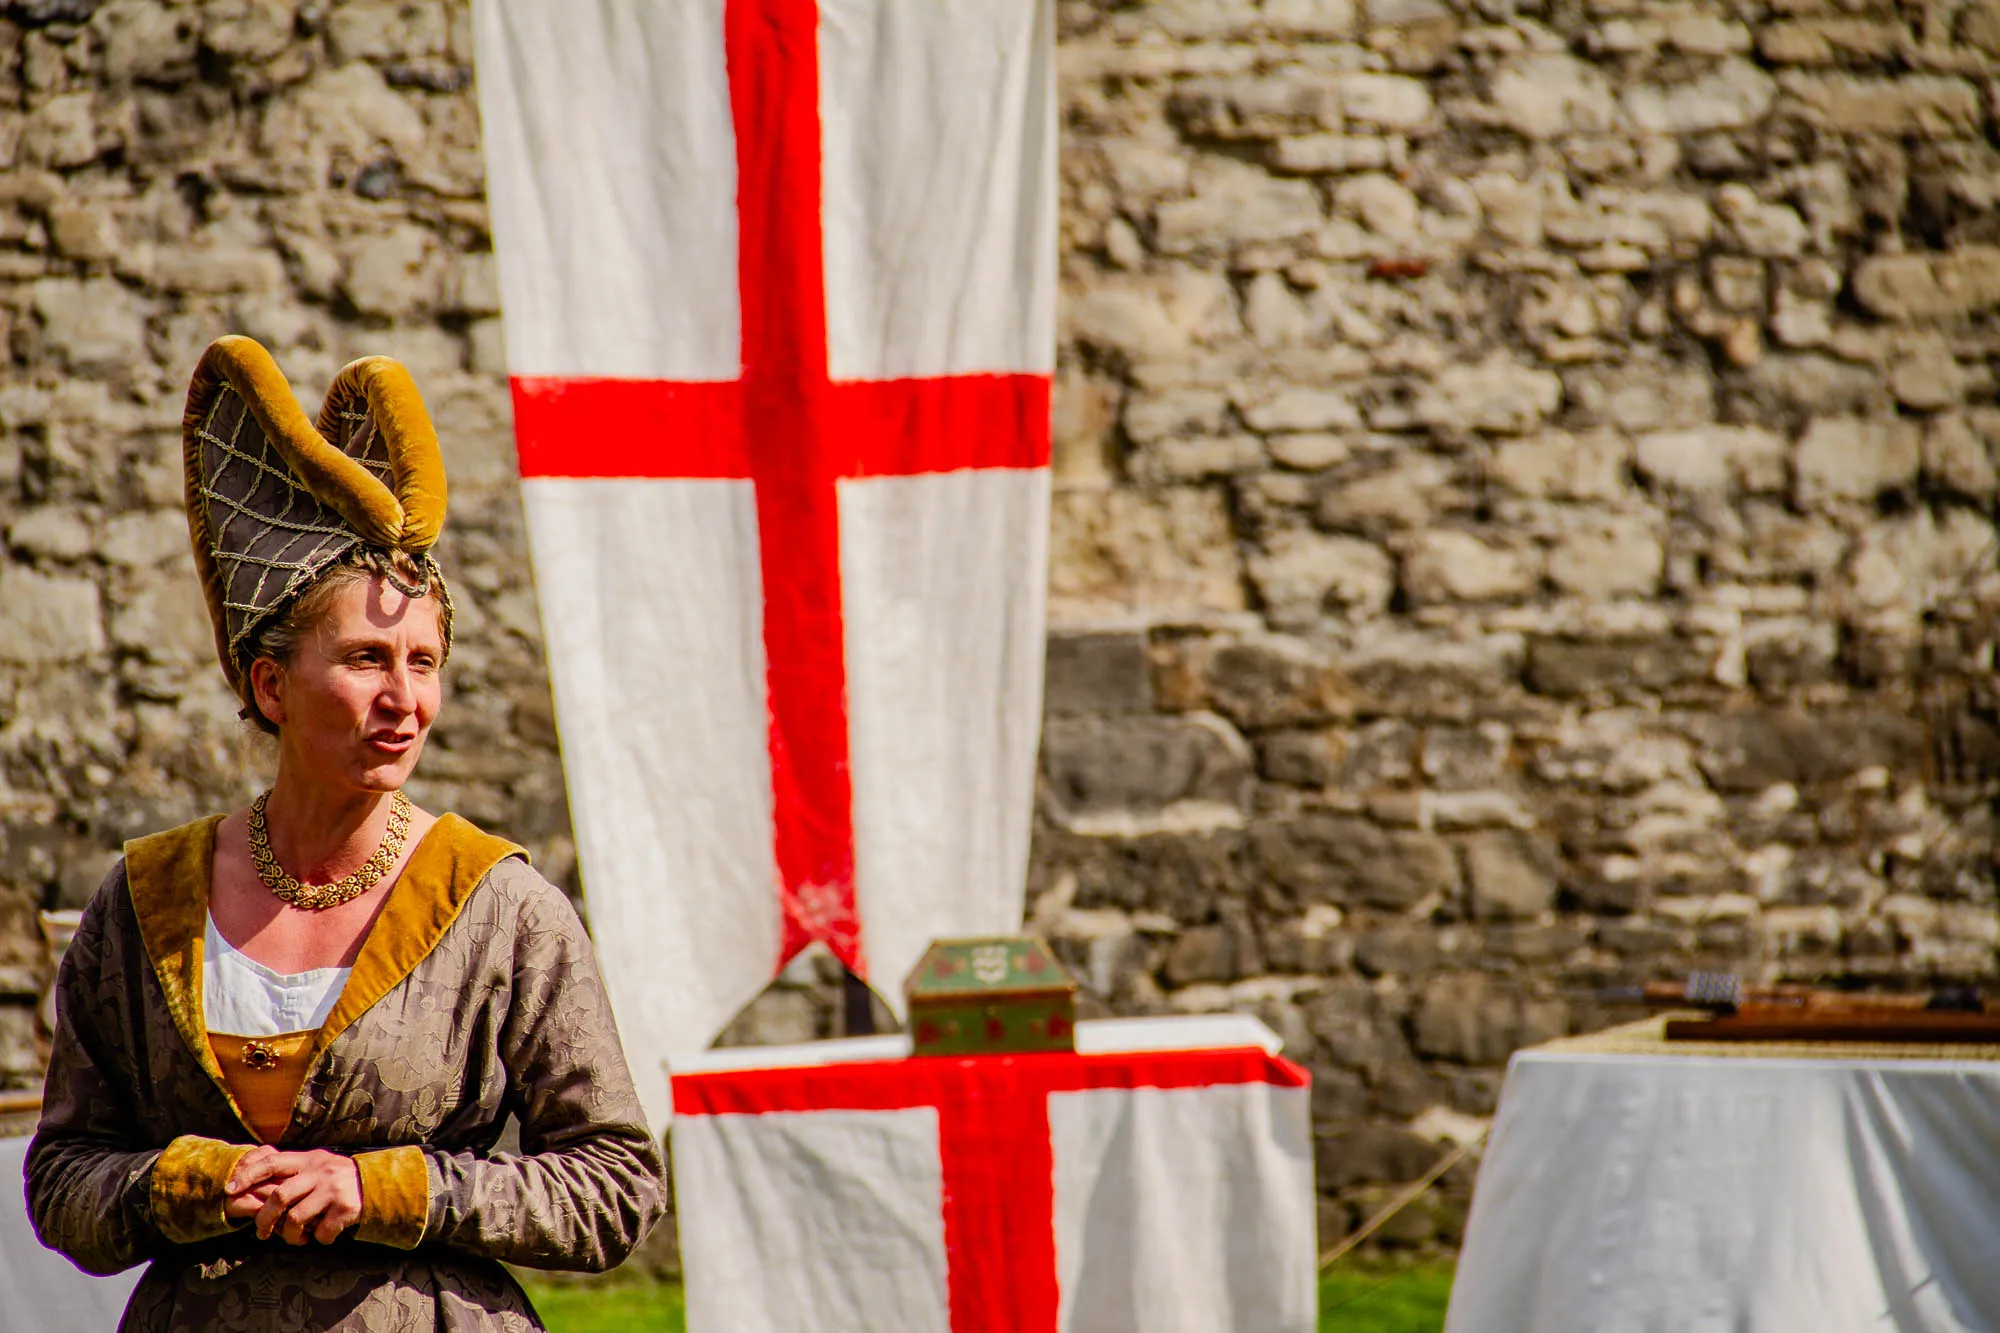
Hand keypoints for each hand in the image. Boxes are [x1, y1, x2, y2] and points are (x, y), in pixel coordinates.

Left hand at [227, 1147, 363, 1244]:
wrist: (379, 1184)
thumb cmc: (339, 1179)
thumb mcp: (318, 1165)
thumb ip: (293, 1172)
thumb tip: (255, 1184)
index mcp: (308, 1160)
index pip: (271, 1162)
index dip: (247, 1175)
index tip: (230, 1189)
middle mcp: (319, 1173)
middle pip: (279, 1196)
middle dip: (264, 1219)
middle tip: (262, 1232)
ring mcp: (332, 1190)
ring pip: (296, 1219)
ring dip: (291, 1235)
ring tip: (297, 1238)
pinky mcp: (345, 1209)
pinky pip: (321, 1232)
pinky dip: (318, 1239)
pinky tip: (322, 1236)